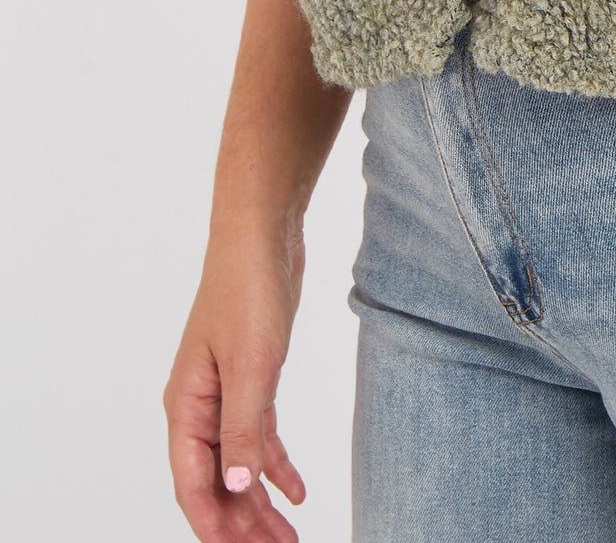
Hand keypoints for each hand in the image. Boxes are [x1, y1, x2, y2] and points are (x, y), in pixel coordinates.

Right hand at [163, 220, 308, 540]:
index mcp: (186, 407)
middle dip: (242, 523)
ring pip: (237, 464)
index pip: (193, 484)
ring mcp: (224, 394)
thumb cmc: (248, 290)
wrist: (262, 236)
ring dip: (259, 502)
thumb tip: (235, 486)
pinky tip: (296, 490)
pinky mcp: (250, 379)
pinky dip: (275, 465)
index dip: (215, 525)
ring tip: (288, 536)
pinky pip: (258, 437)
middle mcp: (199, 406)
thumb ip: (243, 428)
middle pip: (216, 482)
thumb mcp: (251, 365)